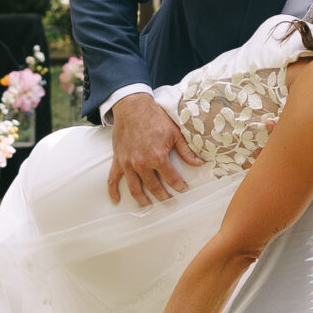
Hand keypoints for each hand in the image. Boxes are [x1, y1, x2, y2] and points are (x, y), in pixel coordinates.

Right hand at [107, 92, 200, 207]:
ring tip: (148, 206)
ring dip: (142, 200)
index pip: (171, 178)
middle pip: (154, 187)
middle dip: (163, 196)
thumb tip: (199, 163)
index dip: (179, 186)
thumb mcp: (175, 133)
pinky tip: (117, 200)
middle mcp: (142, 164)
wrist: (133, 107)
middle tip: (169, 202)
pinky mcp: (118, 160)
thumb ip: (186, 151)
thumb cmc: (155, 118)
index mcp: (158, 157)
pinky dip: (113, 191)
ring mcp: (128, 164)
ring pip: (135, 188)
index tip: (183, 189)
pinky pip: (113, 179)